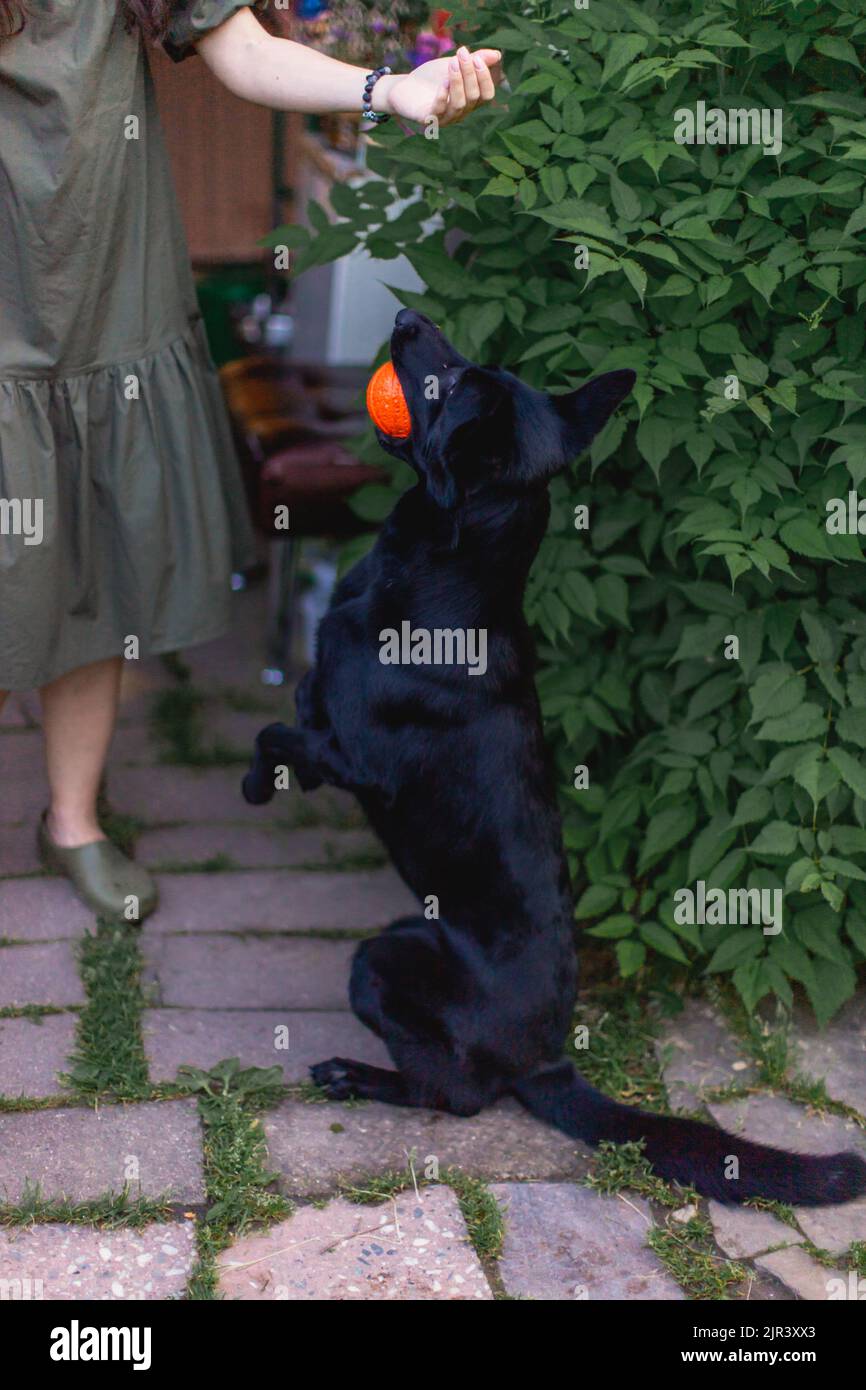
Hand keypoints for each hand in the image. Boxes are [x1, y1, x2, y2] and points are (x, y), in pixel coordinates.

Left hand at [377, 45, 502, 127]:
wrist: (404, 88)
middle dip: (469, 73)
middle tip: (461, 53)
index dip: (484, 77)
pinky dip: (442, 97)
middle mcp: (461, 113)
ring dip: (457, 82)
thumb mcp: (454, 64)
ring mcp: (445, 118)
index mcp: (470, 101)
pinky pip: (439, 112)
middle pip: (473, 96)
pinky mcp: (428, 120)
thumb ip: (474, 60)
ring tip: (452, 63)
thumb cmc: (431, 78)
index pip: (487, 95)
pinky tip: (442, 82)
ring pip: (459, 104)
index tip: (476, 57)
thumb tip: (497, 54)